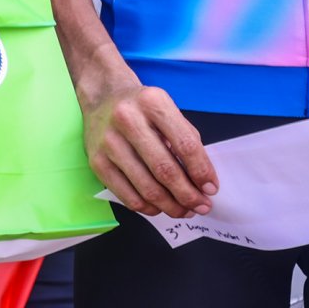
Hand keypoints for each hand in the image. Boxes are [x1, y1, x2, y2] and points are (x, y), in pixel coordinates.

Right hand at [79, 61, 217, 217]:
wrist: (103, 97)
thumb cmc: (143, 109)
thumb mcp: (168, 112)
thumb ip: (186, 141)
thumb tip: (202, 183)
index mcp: (152, 103)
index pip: (185, 144)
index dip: (202, 172)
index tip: (212, 189)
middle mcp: (127, 119)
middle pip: (165, 169)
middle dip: (188, 195)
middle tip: (201, 206)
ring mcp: (108, 142)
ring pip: (146, 187)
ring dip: (170, 206)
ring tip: (184, 211)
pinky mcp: (96, 161)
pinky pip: (126, 195)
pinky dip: (147, 208)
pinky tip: (159, 208)